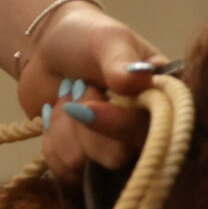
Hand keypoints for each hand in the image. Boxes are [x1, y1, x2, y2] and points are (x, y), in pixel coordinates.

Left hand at [16, 0, 166, 179]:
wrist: (45, 47)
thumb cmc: (86, 37)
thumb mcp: (109, 39)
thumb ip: (122, 61)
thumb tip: (139, 79)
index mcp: (161, 104)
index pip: (154, 133)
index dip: (119, 125)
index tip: (88, 106)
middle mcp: (142, 134)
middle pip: (116, 157)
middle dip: (83, 123)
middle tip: (76, 86)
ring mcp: (111, 151)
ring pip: (84, 165)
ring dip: (63, 127)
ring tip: (67, 96)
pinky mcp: (82, 161)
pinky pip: (64, 171)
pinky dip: (51, 140)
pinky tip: (55, 114)